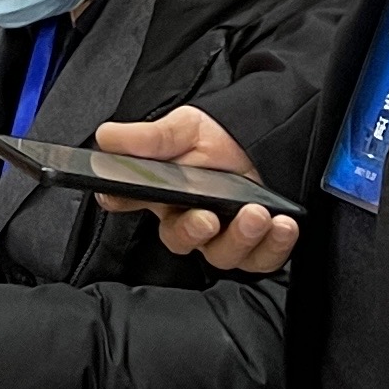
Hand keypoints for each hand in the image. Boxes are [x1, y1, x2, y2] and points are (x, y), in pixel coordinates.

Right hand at [91, 110, 300, 272]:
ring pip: (223, 255)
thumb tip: (106, 137)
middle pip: (180, 239)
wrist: (266, 138)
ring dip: (241, 238)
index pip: (130, 200)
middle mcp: (189, 219)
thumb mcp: (184, 129)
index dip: (119, 200)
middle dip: (194, 231)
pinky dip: (274, 246)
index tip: (116, 196)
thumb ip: (149, 138)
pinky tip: (282, 225)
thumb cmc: (219, 137)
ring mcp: (222, 236)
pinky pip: (262, 259)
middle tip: (208, 217)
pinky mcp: (256, 246)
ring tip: (257, 214)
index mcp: (162, 194)